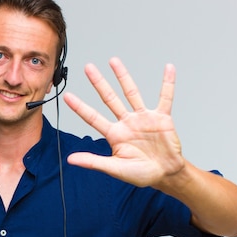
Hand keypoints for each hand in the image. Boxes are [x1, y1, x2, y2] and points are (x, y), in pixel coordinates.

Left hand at [64, 57, 184, 188]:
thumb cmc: (141, 173)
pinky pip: (165, 97)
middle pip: (110, 98)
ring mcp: (143, 118)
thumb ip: (94, 162)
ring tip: (113, 61)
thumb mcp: (115, 169)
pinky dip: (168, 83)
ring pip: (131, 93)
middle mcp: (127, 122)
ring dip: (123, 77)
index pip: (93, 118)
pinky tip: (168, 68)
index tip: (67, 96)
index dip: (80, 108)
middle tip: (88, 68)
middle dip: (99, 83)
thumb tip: (71, 160)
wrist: (166, 175)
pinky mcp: (162, 118)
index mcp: (114, 134)